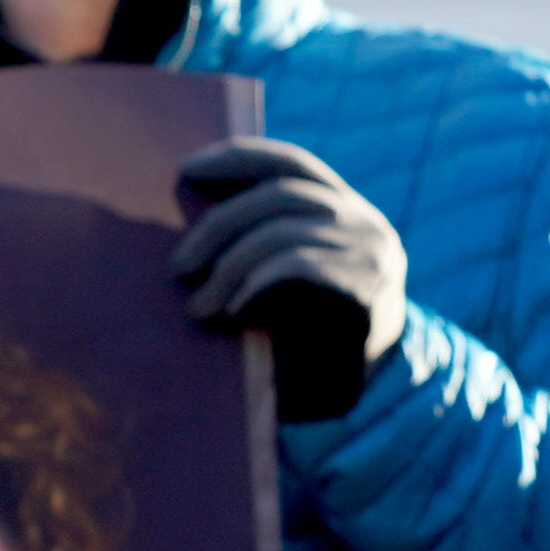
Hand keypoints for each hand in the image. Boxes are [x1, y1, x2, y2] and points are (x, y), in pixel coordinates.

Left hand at [170, 136, 403, 422]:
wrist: (355, 391)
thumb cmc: (300, 334)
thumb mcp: (279, 276)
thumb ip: (256, 239)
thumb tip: (185, 215)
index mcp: (343, 209)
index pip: (290, 163)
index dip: (238, 158)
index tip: (186, 169)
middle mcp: (364, 223)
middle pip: (279, 195)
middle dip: (218, 225)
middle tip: (177, 267)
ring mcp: (372, 254)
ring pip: (283, 232)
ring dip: (228, 266)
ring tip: (199, 305)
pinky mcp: (368, 290)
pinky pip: (298, 267)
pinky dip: (255, 284)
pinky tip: (235, 311)